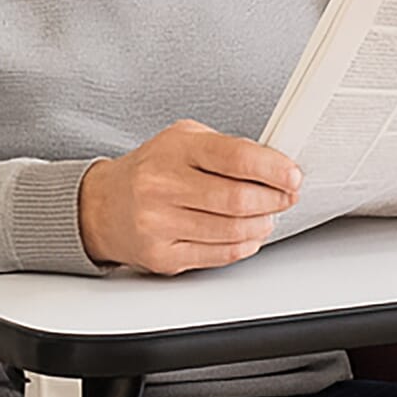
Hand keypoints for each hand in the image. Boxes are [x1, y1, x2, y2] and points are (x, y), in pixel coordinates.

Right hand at [76, 120, 302, 274]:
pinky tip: (248, 234)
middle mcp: (162, 185)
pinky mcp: (163, 256)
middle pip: (237, 199)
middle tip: (286, 197)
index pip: (235, 157)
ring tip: (267, 215)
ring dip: (262, 225)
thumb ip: (227, 148)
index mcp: (174, 149)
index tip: (292, 176)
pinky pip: (219, 255)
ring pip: (232, 230)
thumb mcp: (183, 141)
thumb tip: (276, 164)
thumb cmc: (151, 171)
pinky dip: (244, 245)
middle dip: (273, 200)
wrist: (103, 205)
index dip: (272, 168)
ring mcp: (160, 223)